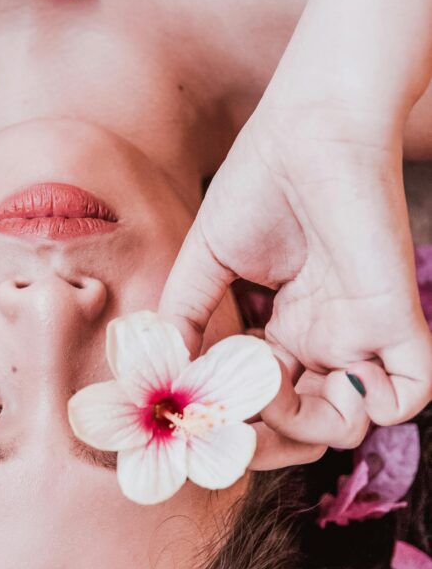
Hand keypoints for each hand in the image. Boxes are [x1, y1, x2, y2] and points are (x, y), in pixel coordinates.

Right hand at [158, 104, 431, 465]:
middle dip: (263, 438)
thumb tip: (161, 377)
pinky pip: (408, 398)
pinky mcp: (393, 320)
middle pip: (300, 425)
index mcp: (280, 326)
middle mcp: (320, 339)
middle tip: (231, 418)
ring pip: (347, 424)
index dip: (229, 420)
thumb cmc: (259, 183)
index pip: (258, 399)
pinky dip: (375, 410)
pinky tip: (330, 376)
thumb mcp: (204, 261)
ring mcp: (357, 334)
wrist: (311, 130)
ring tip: (271, 385)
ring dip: (303, 428)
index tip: (192, 417)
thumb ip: (183, 319)